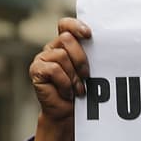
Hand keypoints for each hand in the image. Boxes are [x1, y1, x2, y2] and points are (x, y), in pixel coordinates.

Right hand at [27, 18, 91, 140]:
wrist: (68, 115)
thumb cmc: (81, 92)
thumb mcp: (89, 72)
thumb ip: (90, 56)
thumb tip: (104, 45)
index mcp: (65, 45)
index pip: (66, 25)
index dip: (75, 25)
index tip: (89, 34)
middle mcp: (52, 48)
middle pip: (67, 39)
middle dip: (81, 58)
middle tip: (87, 76)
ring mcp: (42, 58)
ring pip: (62, 55)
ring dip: (73, 75)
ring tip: (77, 89)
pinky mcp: (36, 70)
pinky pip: (54, 69)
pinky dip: (64, 82)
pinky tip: (67, 92)